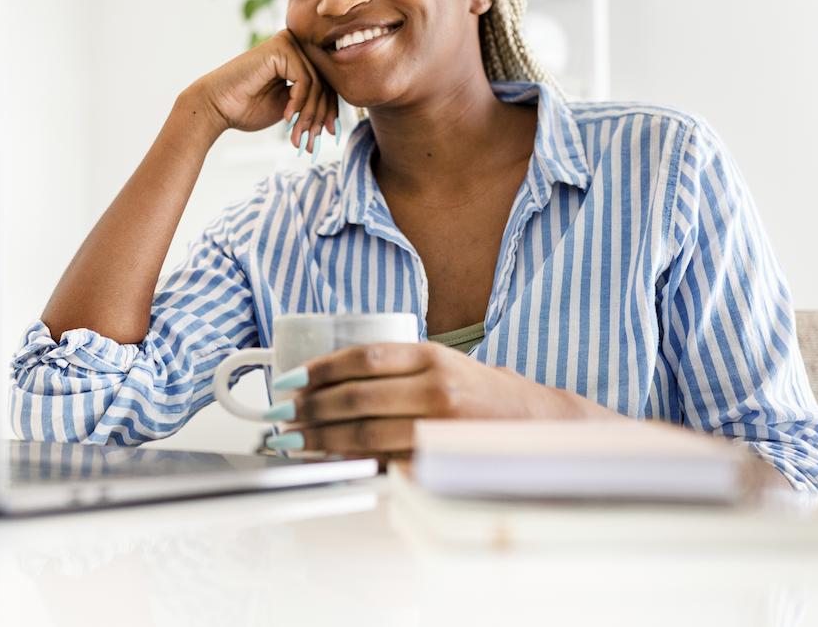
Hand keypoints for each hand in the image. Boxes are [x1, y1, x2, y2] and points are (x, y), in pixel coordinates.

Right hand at [183, 28, 337, 152]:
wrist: (215, 106)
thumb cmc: (246, 108)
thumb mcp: (289, 108)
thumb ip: (310, 104)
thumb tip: (336, 119)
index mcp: (297, 57)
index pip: (327, 83)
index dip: (330, 111)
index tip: (328, 135)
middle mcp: (295, 45)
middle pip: (325, 83)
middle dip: (320, 117)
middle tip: (312, 141)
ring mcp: (288, 43)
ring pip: (317, 85)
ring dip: (309, 116)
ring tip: (298, 136)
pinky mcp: (281, 48)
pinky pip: (305, 81)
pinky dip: (299, 103)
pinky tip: (286, 118)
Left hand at [274, 342, 614, 466]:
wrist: (536, 425)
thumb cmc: (481, 395)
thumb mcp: (442, 365)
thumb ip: (396, 369)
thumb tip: (330, 381)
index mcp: (431, 356)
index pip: (362, 357)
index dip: (319, 370)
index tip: (290, 380)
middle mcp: (436, 387)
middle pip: (356, 397)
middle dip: (310, 408)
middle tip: (281, 416)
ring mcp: (439, 427)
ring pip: (366, 433)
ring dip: (322, 438)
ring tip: (294, 441)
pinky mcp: (440, 461)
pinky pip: (386, 462)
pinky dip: (353, 463)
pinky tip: (331, 462)